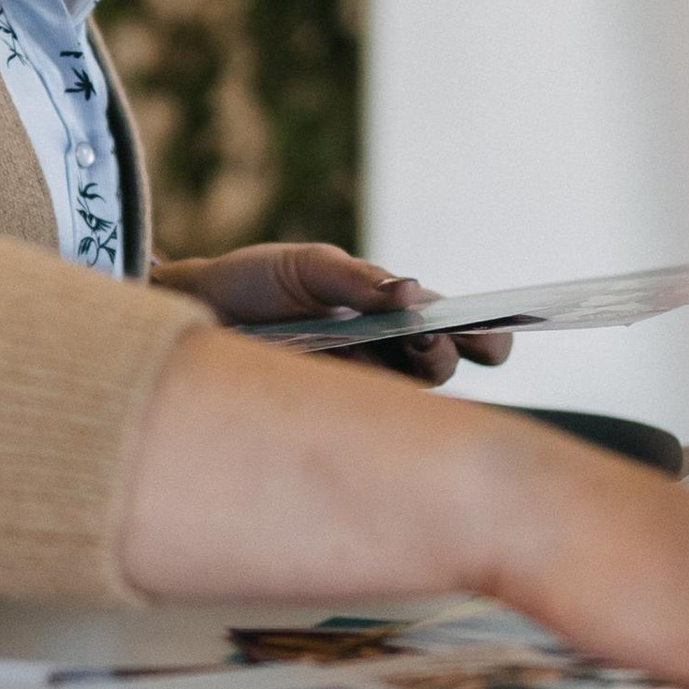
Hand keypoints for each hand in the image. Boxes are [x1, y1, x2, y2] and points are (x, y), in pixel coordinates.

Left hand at [149, 242, 514, 386]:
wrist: (194, 311)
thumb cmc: (254, 282)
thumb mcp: (305, 267)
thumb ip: (356, 278)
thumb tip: (410, 291)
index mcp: (388, 314)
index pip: (450, 330)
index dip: (483, 336)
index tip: (494, 337)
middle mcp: (381, 354)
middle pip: (439, 367)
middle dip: (450, 354)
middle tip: (436, 339)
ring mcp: (354, 386)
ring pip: (408, 395)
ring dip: (417, 373)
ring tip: (413, 350)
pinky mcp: (323, 412)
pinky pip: (364, 421)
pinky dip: (377, 407)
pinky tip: (372, 384)